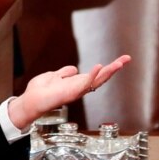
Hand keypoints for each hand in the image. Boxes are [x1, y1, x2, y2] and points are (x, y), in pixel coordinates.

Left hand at [7, 55, 131, 130]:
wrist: (31, 100)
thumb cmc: (40, 91)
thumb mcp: (54, 77)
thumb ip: (64, 73)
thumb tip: (74, 69)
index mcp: (77, 83)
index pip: (96, 74)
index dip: (108, 68)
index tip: (120, 60)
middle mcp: (80, 88)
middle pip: (101, 77)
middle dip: (115, 68)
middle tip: (127, 59)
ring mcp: (77, 91)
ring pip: (97, 80)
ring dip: (109, 71)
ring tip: (120, 62)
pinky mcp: (72, 92)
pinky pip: (84, 83)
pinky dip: (92, 75)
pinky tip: (99, 66)